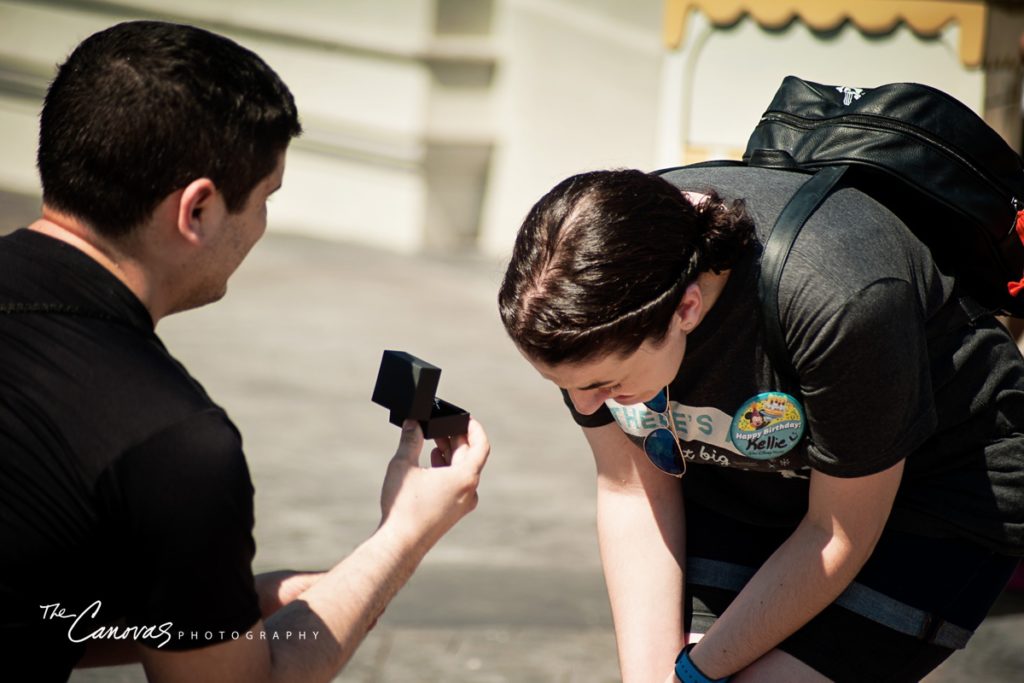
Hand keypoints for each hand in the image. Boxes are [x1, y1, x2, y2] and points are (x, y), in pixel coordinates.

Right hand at [379, 418, 488, 550]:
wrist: (400, 544)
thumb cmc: (403, 506)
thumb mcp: (404, 465)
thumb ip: (410, 440)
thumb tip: (412, 423)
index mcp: (465, 478)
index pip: (481, 445)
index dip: (475, 428)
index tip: (465, 418)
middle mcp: (470, 492)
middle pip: (470, 458)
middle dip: (456, 439)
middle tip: (442, 425)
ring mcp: (463, 505)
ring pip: (463, 472)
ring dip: (451, 455)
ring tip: (435, 441)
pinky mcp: (453, 514)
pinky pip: (457, 486)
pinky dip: (448, 471)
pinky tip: (433, 464)